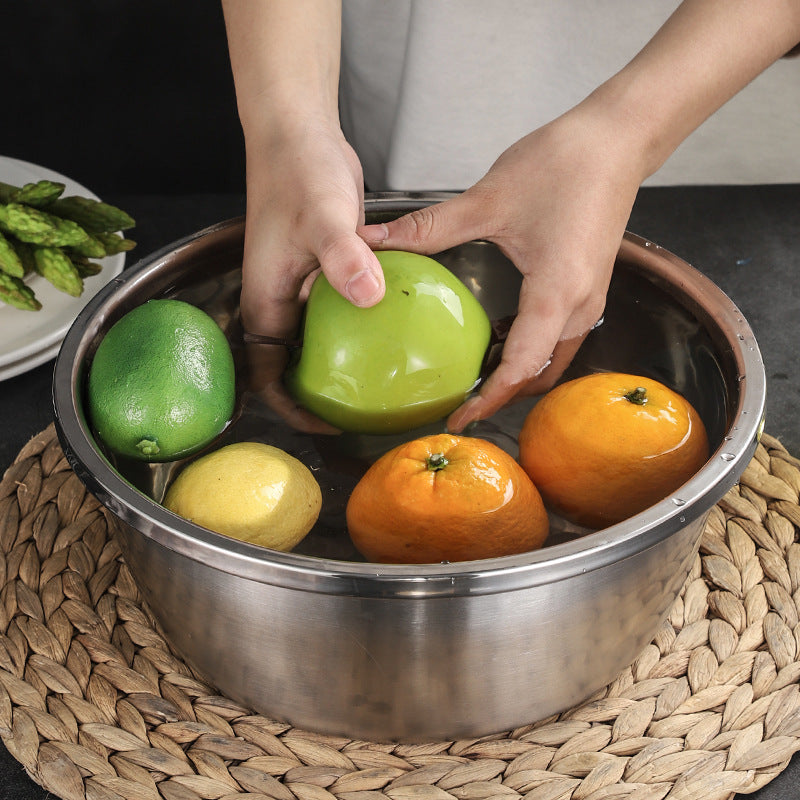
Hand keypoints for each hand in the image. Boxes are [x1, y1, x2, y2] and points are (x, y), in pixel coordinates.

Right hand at [241, 118, 384, 431]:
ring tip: (385, 381)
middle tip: (365, 412)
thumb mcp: (322, 215)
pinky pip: (343, 311)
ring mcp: (304, 286)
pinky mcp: (328, 270)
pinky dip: (363, 326)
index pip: (266, 374)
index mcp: (266, 300)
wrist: (299, 132)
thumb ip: (342, 256)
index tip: (327, 424)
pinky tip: (398, 331)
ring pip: (322, 341)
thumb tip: (368, 297)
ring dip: (345, 363)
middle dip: (322, 395)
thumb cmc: (298, 170)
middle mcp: (282, 300)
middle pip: (294, 366)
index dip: (290, 408)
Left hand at [360, 103, 646, 432]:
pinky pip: (559, 337)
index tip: (459, 418)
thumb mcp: (488, 199)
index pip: (521, 368)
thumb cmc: (565, 164)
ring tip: (476, 378)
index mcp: (558, 293)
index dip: (488, 400)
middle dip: (502, 397)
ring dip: (517, 376)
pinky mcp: (588, 287)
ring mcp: (589, 299)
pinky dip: (530, 351)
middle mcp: (581, 306)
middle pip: (540, 375)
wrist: (617, 140)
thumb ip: (429, 227)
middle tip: (461, 404)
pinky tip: (498, 337)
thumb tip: (375, 241)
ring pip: (553, 360)